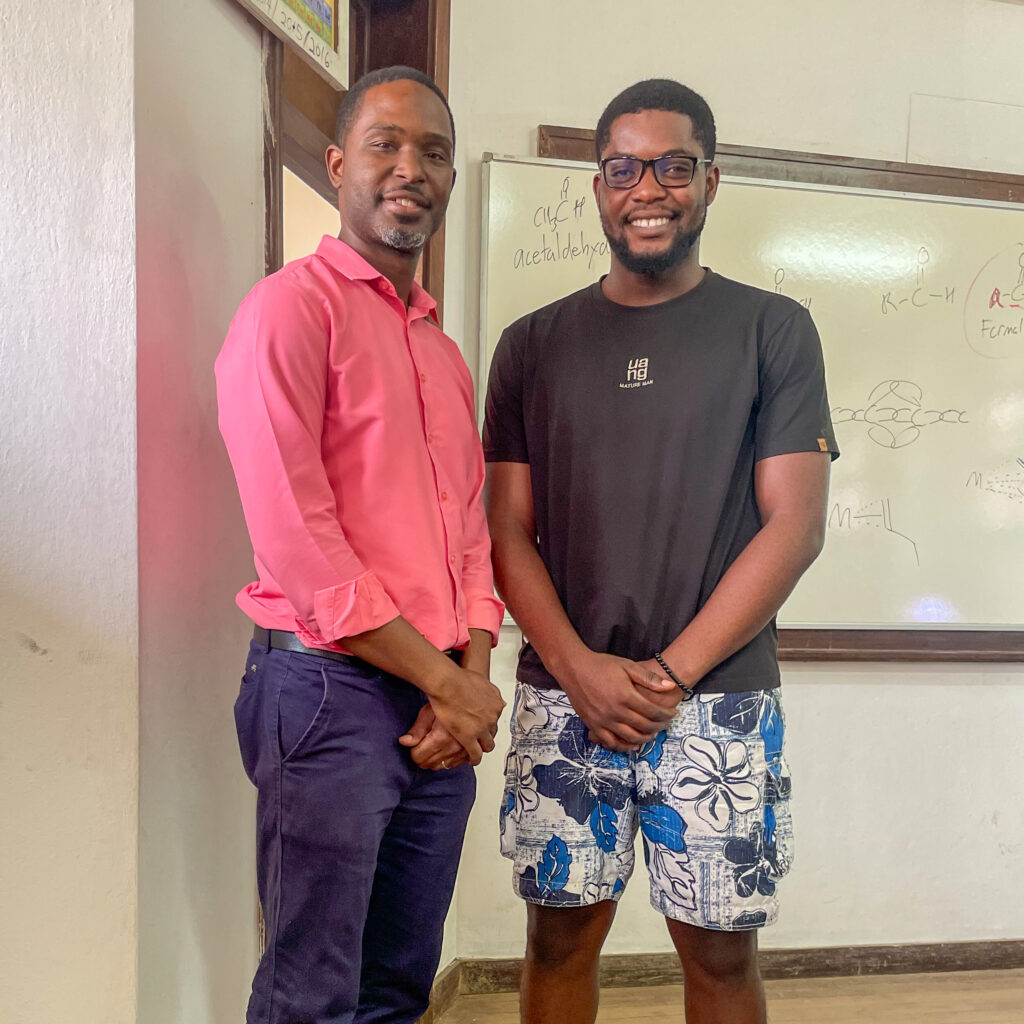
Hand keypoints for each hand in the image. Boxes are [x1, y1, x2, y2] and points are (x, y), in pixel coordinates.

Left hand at [399, 704, 467, 769]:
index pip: (418, 756)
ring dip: (435, 759)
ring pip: (441, 766)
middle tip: (423, 742)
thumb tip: (404, 742)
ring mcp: (464, 751)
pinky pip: (454, 765)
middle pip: (429, 764)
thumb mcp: (429, 711)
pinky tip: (445, 748)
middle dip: (422, 756)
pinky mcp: (470, 752)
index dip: (413, 750)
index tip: (415, 743)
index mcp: (441, 737)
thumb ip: (416, 730)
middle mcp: (454, 747)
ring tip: (434, 744)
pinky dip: (448, 759)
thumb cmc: (449, 701)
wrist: (470, 699)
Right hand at [427, 665, 504, 765]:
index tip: (484, 725)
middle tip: (481, 739)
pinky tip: (472, 760)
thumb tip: (494, 695)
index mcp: (495, 704)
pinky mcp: (469, 738)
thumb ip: (489, 690)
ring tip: (477, 751)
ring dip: (483, 748)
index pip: (496, 719)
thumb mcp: (482, 681)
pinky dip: (475, 759)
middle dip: (487, 736)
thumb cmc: (459, 678)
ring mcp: (482, 729)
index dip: (488, 723)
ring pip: (487, 745)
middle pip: (493, 732)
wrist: (448, 683)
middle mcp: (492, 717)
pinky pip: (476, 753)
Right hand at [558, 652, 677, 752]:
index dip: (666, 714)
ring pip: (630, 737)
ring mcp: (603, 721)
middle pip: (644, 726)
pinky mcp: (593, 726)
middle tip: (665, 724)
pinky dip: (624, 746)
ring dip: (645, 738)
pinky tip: (633, 744)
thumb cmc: (601, 665)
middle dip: (659, 726)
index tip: (673, 713)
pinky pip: (611, 742)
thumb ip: (648, 678)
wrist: (574, 669)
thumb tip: (670, 686)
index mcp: (625, 695)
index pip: (653, 711)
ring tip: (653, 733)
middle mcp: (615, 711)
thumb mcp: (627, 666)